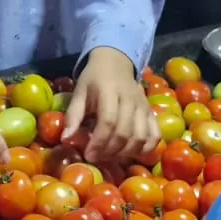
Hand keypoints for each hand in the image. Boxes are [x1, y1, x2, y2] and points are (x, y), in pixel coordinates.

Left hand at [65, 47, 156, 167]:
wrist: (115, 62)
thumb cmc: (94, 79)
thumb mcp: (79, 93)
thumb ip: (73, 116)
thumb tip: (66, 139)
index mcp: (109, 92)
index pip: (108, 122)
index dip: (99, 142)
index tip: (89, 154)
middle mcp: (130, 99)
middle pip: (124, 132)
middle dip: (110, 151)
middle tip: (97, 157)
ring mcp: (144, 106)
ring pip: (140, 137)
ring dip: (126, 153)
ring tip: (111, 156)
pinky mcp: (151, 112)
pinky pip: (155, 134)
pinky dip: (147, 149)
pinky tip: (133, 154)